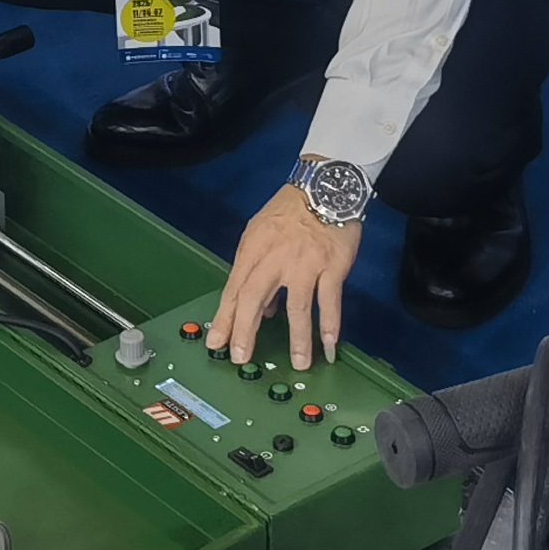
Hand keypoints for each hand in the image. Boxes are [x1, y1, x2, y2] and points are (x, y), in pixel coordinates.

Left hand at [211, 185, 359, 368]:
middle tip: (241, 357)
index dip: (225, 318)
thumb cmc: (291, 211)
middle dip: (245, 330)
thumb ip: (257, 270)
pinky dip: (330, 324)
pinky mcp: (332, 265)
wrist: (325, 186)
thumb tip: (262, 311)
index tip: (216, 342)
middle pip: (254, 298)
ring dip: (298, 338)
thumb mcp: (261, 233)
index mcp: (254, 249)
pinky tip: (330, 344)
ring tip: (298, 363)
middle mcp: (275, 258)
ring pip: (297, 306)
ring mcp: (305, 263)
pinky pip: (329, 300)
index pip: (234, 289)